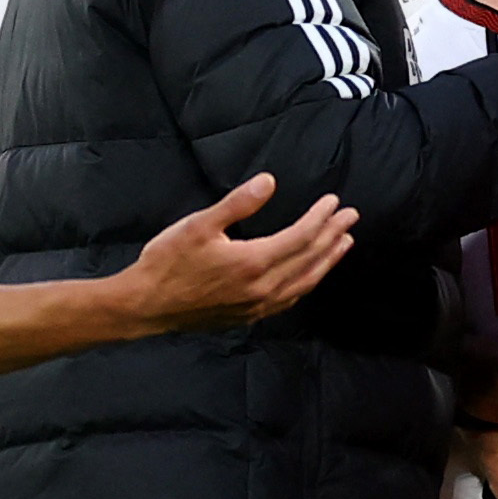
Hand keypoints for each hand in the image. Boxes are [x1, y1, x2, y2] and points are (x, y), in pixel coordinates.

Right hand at [119, 175, 358, 332]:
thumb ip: (237, 204)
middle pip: (311, 258)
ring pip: (306, 281)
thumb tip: (269, 182)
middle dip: (333, 235)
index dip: (321, 218)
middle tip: (351, 217)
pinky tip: (311, 274)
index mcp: (254, 262)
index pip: (302, 237)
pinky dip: (308, 281)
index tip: (334, 202)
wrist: (146, 306)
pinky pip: (292, 298)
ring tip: (343, 243)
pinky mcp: (251, 316)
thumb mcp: (198, 225)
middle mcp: (264, 288)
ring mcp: (260, 305)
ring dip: (327, 260)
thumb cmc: (167, 263)